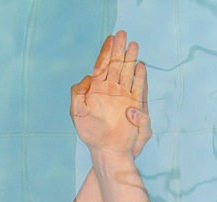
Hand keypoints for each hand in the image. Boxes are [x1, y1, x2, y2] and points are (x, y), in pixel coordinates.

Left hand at [70, 32, 151, 157]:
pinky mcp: (134, 106)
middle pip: (116, 65)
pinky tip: (139, 67)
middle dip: (120, 50)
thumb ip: (77, 94)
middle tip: (123, 34)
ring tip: (134, 45)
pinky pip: (138, 89)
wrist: (106, 151)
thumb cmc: (90, 134)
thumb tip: (88, 78)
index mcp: (97, 89)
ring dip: (131, 59)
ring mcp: (123, 97)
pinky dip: (139, 78)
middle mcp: (111, 90)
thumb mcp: (77, 113)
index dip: (106, 51)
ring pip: (128, 73)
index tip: (111, 38)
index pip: (102, 65)